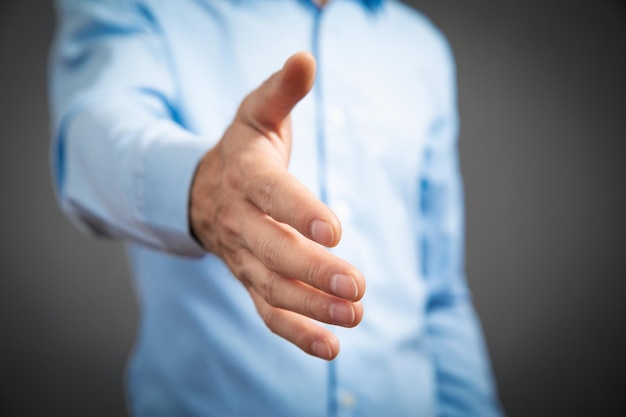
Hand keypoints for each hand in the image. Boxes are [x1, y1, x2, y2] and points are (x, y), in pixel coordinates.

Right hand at [190, 52, 364, 359]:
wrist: (198, 189)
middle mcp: (240, 221)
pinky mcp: (250, 279)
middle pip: (272, 251)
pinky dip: (297, 332)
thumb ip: (283, 90)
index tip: (335, 229)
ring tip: (355, 316)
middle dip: (312, 271)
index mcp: (245, 175)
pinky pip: (268, 311)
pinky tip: (332, 346)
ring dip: (312, 307)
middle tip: (356, 286)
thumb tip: (306, 57)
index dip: (300, 211)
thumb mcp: (256, 112)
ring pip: (272, 288)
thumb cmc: (240, 148)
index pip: (272, 195)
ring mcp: (243, 256)